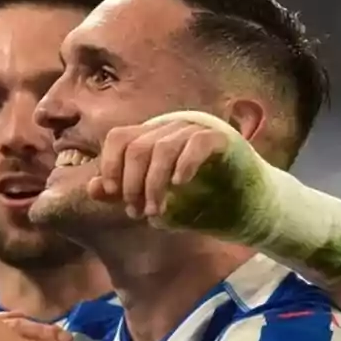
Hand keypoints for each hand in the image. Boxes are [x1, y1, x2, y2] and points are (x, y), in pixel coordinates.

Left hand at [87, 112, 257, 234]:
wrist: (249, 214)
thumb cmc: (203, 205)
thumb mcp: (156, 202)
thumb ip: (126, 194)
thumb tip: (91, 188)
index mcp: (155, 136)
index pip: (119, 138)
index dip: (109, 166)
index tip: (113, 196)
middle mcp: (174, 127)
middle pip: (136, 145)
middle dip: (130, 184)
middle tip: (136, 212)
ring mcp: (200, 130)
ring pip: (162, 147)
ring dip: (152, 184)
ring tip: (155, 212)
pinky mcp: (224, 140)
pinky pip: (196, 144)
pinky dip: (183, 166)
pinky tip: (179, 187)